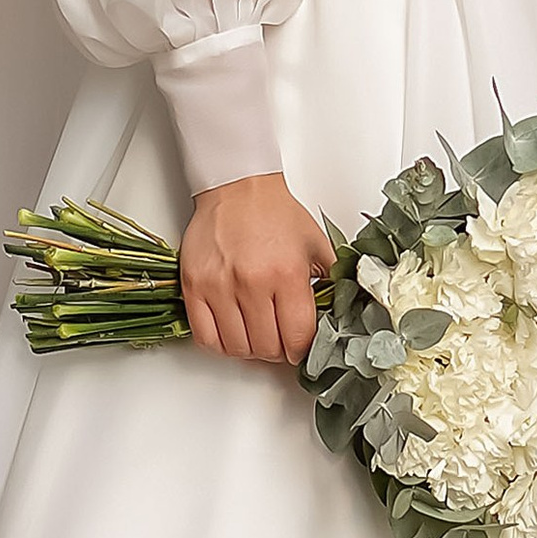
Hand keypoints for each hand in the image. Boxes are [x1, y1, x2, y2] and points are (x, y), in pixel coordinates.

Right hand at [180, 173, 333, 362]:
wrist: (238, 185)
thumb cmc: (275, 213)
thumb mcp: (316, 244)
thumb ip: (332, 281)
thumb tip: (342, 315)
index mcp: (287, 274)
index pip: (297, 338)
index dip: (301, 351)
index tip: (301, 347)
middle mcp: (252, 283)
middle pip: (267, 348)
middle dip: (278, 351)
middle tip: (280, 339)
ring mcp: (219, 287)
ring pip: (236, 348)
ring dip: (250, 350)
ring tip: (257, 334)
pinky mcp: (194, 287)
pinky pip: (205, 338)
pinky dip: (220, 345)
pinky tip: (232, 333)